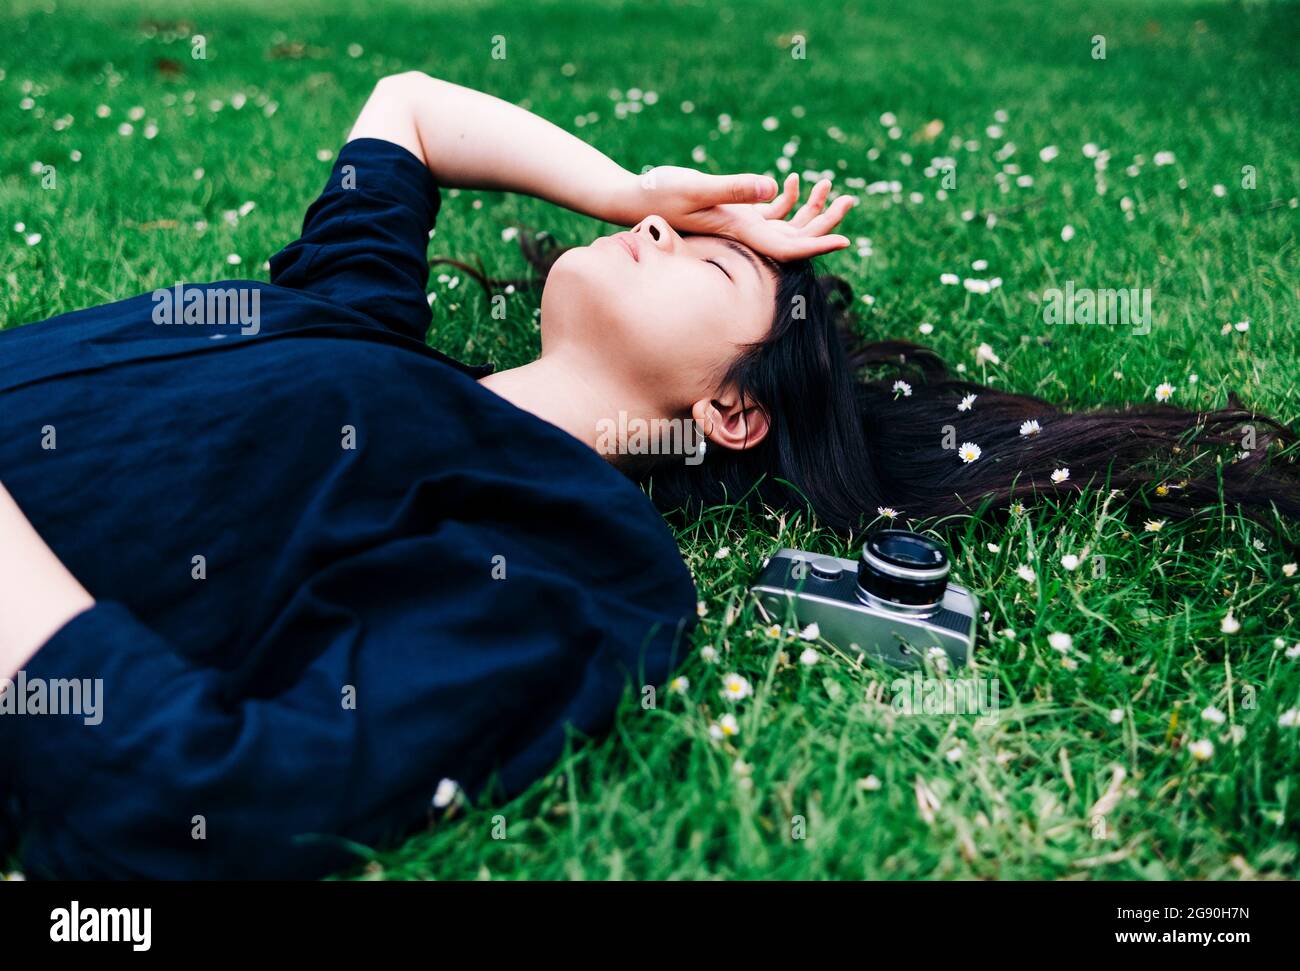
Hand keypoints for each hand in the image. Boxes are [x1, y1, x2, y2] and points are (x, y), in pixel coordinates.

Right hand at [614, 168, 855, 260]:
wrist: (633, 199)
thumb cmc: (660, 193)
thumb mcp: (697, 187)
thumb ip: (734, 188)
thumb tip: (775, 187)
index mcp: (741, 233)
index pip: (787, 248)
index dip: (817, 245)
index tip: (845, 240)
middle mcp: (745, 235)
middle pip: (794, 237)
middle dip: (824, 221)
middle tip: (851, 199)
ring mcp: (741, 225)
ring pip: (786, 224)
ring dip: (811, 209)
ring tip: (833, 185)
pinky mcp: (734, 214)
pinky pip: (770, 212)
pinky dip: (788, 199)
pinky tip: (795, 180)